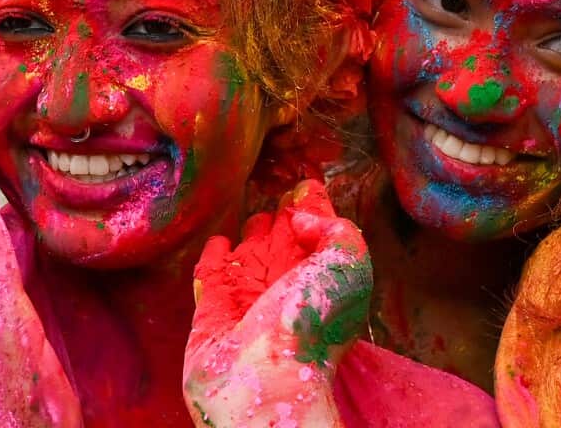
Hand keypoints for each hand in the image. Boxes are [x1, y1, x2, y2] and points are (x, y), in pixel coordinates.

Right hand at [184, 181, 371, 427]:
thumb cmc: (310, 325)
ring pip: (250, 252)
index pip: (320, 229)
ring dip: (252, 232)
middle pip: (285, 240)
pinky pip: (213, 272)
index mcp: (322, 274)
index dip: (315, 205)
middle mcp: (287, 282)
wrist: (262, 380)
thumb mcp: (347, 268)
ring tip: (254, 215)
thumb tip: (298, 219)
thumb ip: (336, 231)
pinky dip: (215, 255)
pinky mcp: (213, 309)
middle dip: (284, 217)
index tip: (308, 181)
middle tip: (280, 192)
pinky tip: (219, 241)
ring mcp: (249, 296)